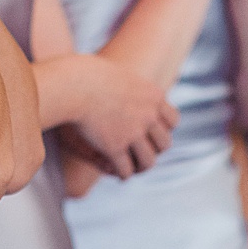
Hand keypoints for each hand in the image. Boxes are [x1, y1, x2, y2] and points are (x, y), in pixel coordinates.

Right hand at [55, 59, 180, 176]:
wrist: (74, 84)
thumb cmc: (90, 74)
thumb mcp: (120, 76)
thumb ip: (132, 86)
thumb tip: (132, 88)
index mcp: (153, 97)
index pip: (173, 121)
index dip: (164, 130)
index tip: (154, 134)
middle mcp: (148, 116)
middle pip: (164, 144)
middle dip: (155, 151)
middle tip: (144, 154)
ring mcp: (133, 133)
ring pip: (148, 161)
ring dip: (141, 167)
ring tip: (133, 169)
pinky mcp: (114, 147)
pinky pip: (126, 169)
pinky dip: (123, 174)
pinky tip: (118, 174)